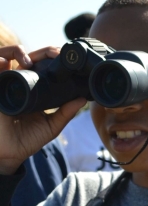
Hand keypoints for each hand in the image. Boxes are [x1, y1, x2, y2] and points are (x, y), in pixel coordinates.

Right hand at [0, 45, 85, 173]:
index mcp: (33, 89)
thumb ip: (65, 113)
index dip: (51, 59)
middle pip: (28, 57)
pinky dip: (0, 61)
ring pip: (8, 55)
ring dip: (19, 51)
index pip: (41, 66)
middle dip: (42, 52)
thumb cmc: (27, 140)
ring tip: (30, 60)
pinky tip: (8, 63)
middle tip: (55, 53)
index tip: (65, 58)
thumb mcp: (51, 126)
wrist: (8, 154)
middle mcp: (18, 83)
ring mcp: (5, 84)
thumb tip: (82, 99)